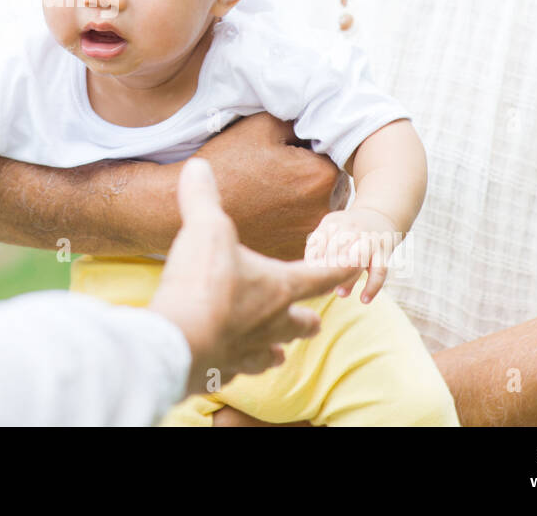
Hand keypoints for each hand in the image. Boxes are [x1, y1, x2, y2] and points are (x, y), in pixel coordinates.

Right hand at [149, 159, 359, 396]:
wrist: (178, 341)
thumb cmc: (203, 283)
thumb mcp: (204, 229)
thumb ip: (203, 197)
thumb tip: (197, 165)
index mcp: (279, 287)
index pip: (320, 275)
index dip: (341, 265)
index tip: (358, 262)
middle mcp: (272, 323)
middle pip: (301, 324)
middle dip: (308, 320)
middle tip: (315, 320)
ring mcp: (249, 351)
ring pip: (273, 354)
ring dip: (276, 348)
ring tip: (278, 351)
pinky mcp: (221, 370)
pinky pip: (237, 370)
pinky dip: (237, 364)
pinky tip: (230, 363)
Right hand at [190, 111, 341, 259]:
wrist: (185, 209)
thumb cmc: (224, 165)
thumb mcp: (262, 126)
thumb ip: (298, 121)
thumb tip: (316, 127)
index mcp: (321, 177)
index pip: (332, 153)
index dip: (308, 149)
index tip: (284, 152)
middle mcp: (323, 213)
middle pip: (332, 185)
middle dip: (312, 177)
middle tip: (277, 175)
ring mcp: (309, 240)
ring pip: (321, 211)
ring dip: (307, 203)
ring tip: (272, 196)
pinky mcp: (292, 257)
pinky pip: (305, 235)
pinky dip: (293, 226)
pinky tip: (269, 216)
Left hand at [304, 206, 401, 302]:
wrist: (381, 214)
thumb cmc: (348, 229)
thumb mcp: (331, 228)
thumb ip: (319, 247)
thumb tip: (308, 275)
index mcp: (333, 222)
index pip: (318, 244)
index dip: (313, 262)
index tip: (310, 277)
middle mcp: (351, 228)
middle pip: (336, 252)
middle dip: (329, 272)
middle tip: (323, 288)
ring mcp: (369, 238)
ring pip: (357, 262)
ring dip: (348, 280)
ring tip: (340, 294)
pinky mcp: (384, 249)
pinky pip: (380, 271)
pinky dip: (372, 287)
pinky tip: (364, 299)